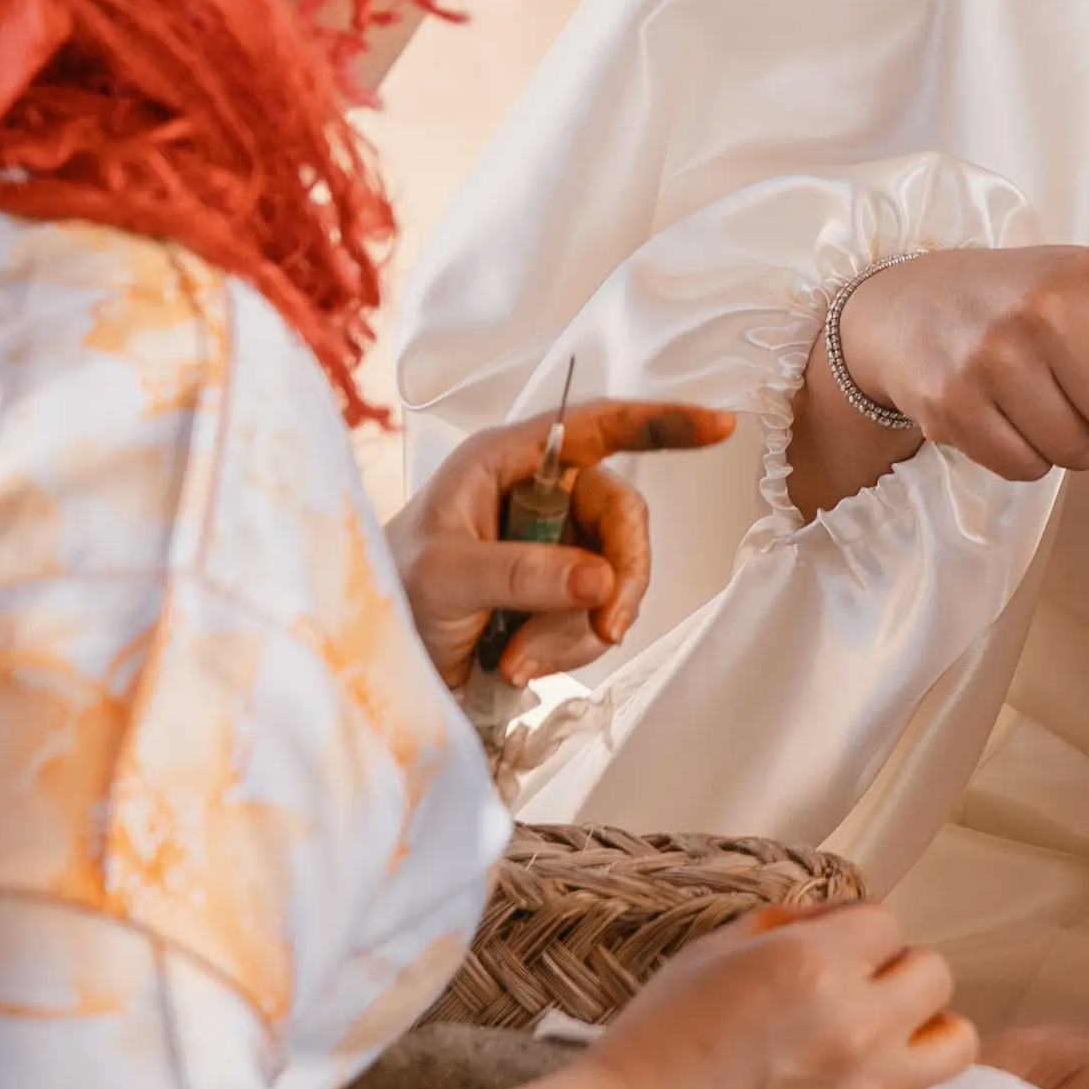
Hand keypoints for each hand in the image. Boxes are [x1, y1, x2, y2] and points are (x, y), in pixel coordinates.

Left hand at [395, 399, 736, 681]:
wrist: (370, 664)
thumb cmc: (387, 591)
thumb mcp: (446, 577)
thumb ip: (522, 572)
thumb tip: (600, 580)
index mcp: (505, 462)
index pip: (597, 426)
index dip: (660, 423)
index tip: (718, 427)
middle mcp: (535, 497)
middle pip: (620, 519)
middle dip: (617, 578)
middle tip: (604, 629)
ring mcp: (549, 548)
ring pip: (614, 578)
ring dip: (578, 630)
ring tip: (518, 659)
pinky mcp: (553, 597)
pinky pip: (596, 618)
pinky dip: (567, 649)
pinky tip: (516, 665)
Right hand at [582, 895, 971, 1088]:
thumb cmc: (658, 1043)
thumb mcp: (711, 952)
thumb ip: (786, 926)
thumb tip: (835, 920)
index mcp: (812, 963)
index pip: (887, 921)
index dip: (858, 932)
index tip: (835, 948)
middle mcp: (855, 1021)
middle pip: (933, 973)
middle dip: (897, 972)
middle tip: (857, 988)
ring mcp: (867, 1085)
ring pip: (955, 1039)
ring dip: (925, 1027)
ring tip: (882, 1034)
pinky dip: (902, 1075)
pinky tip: (856, 1075)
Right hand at [832, 245, 1088, 487]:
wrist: (907, 302)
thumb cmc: (1028, 299)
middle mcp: (1050, 312)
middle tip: (1077, 378)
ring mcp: (996, 360)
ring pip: (1085, 456)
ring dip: (1071, 438)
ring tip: (1035, 389)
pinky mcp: (954, 407)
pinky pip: (1031, 472)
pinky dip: (1025, 455)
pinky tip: (1001, 409)